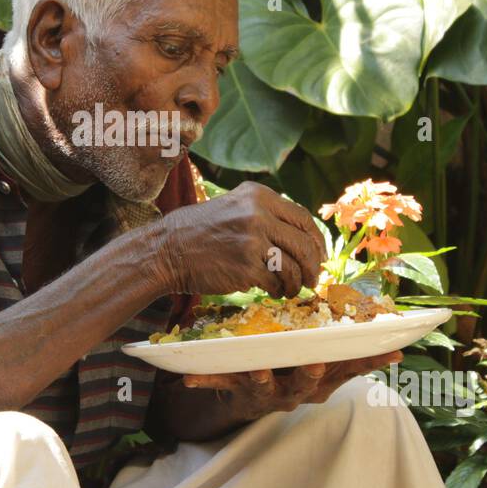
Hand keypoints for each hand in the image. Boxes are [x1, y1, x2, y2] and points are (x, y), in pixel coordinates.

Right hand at [149, 181, 327, 298]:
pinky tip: (273, 292)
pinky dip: (279, 290)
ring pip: (293, 265)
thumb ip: (265, 215)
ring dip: (296, 282)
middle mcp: (258, 213)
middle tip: (312, 278)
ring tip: (290, 289)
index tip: (319, 255)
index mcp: (258, 195)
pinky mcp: (246, 265)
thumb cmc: (199, 232)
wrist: (167, 249)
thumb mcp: (234, 208)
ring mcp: (252, 239)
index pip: (302, 218)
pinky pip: (276, 281)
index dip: (316, 240)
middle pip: (304, 243)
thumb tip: (300, 237)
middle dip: (313, 265)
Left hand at [180, 351, 403, 419]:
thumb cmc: (294, 373)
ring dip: (263, 380)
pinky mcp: (237, 391)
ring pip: (266, 388)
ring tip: (259, 372)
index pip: (347, 370)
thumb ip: (353, 355)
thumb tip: (396, 345)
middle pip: (307, 384)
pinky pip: (221, 384)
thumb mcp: (325, 366)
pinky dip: (206, 380)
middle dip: (312, 375)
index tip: (390, 351)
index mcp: (320, 382)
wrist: (250, 398)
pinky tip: (188, 377)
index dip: (367, 363)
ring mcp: (267, 394)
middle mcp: (296, 392)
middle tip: (316, 364)